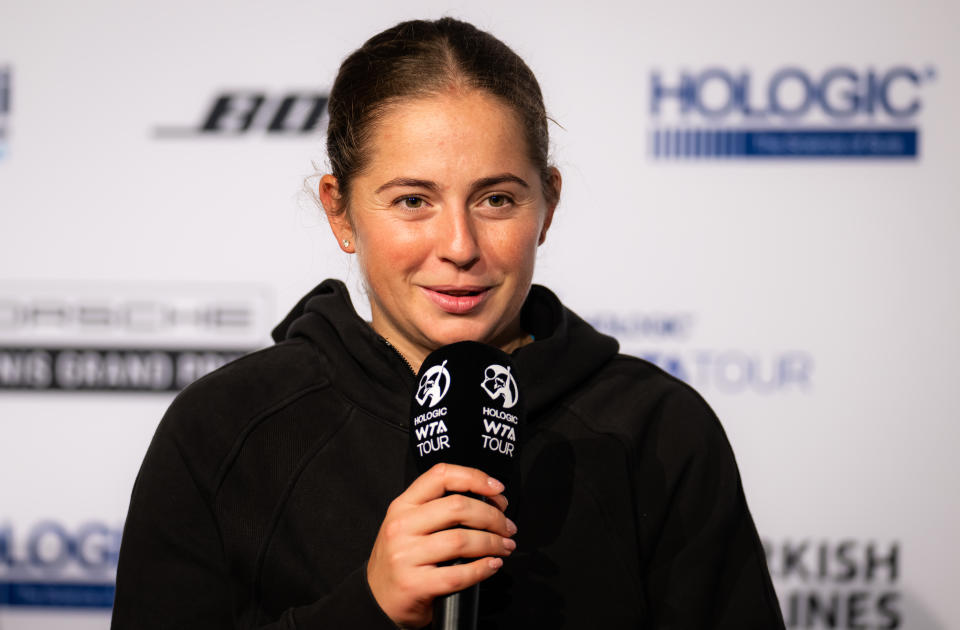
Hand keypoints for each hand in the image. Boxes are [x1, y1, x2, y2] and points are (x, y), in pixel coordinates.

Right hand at [367, 463, 517, 627]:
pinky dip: (482, 569)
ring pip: (462, 540)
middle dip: (492, 517)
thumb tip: (488, 501)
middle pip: (458, 507)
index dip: (474, 477)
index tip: (497, 489)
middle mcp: (401, 526)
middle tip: (507, 527)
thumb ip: (437, 509)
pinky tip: (492, 565)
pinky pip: (458, 574)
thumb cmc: (400, 559)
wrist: (376, 600)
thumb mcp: (408, 524)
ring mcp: (405, 555)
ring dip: (493, 543)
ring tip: (504, 547)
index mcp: (403, 505)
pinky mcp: (414, 584)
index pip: (441, 476)